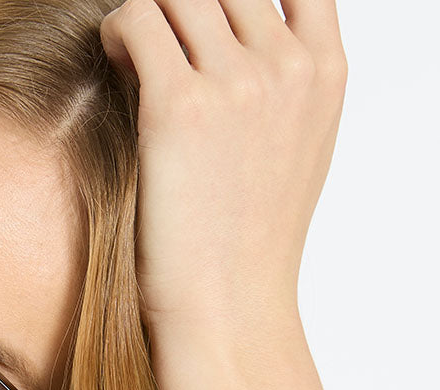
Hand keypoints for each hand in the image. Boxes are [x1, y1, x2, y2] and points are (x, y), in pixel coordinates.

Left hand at [100, 0, 347, 346]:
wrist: (228, 310)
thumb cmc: (251, 243)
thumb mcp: (298, 149)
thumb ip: (288, 83)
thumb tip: (247, 34)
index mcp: (326, 72)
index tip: (210, 19)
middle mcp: (288, 67)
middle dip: (185, 7)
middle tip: (160, 47)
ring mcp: (238, 83)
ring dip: (148, 14)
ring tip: (133, 53)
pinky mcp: (179, 108)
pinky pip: (136, 19)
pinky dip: (117, 30)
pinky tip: (114, 60)